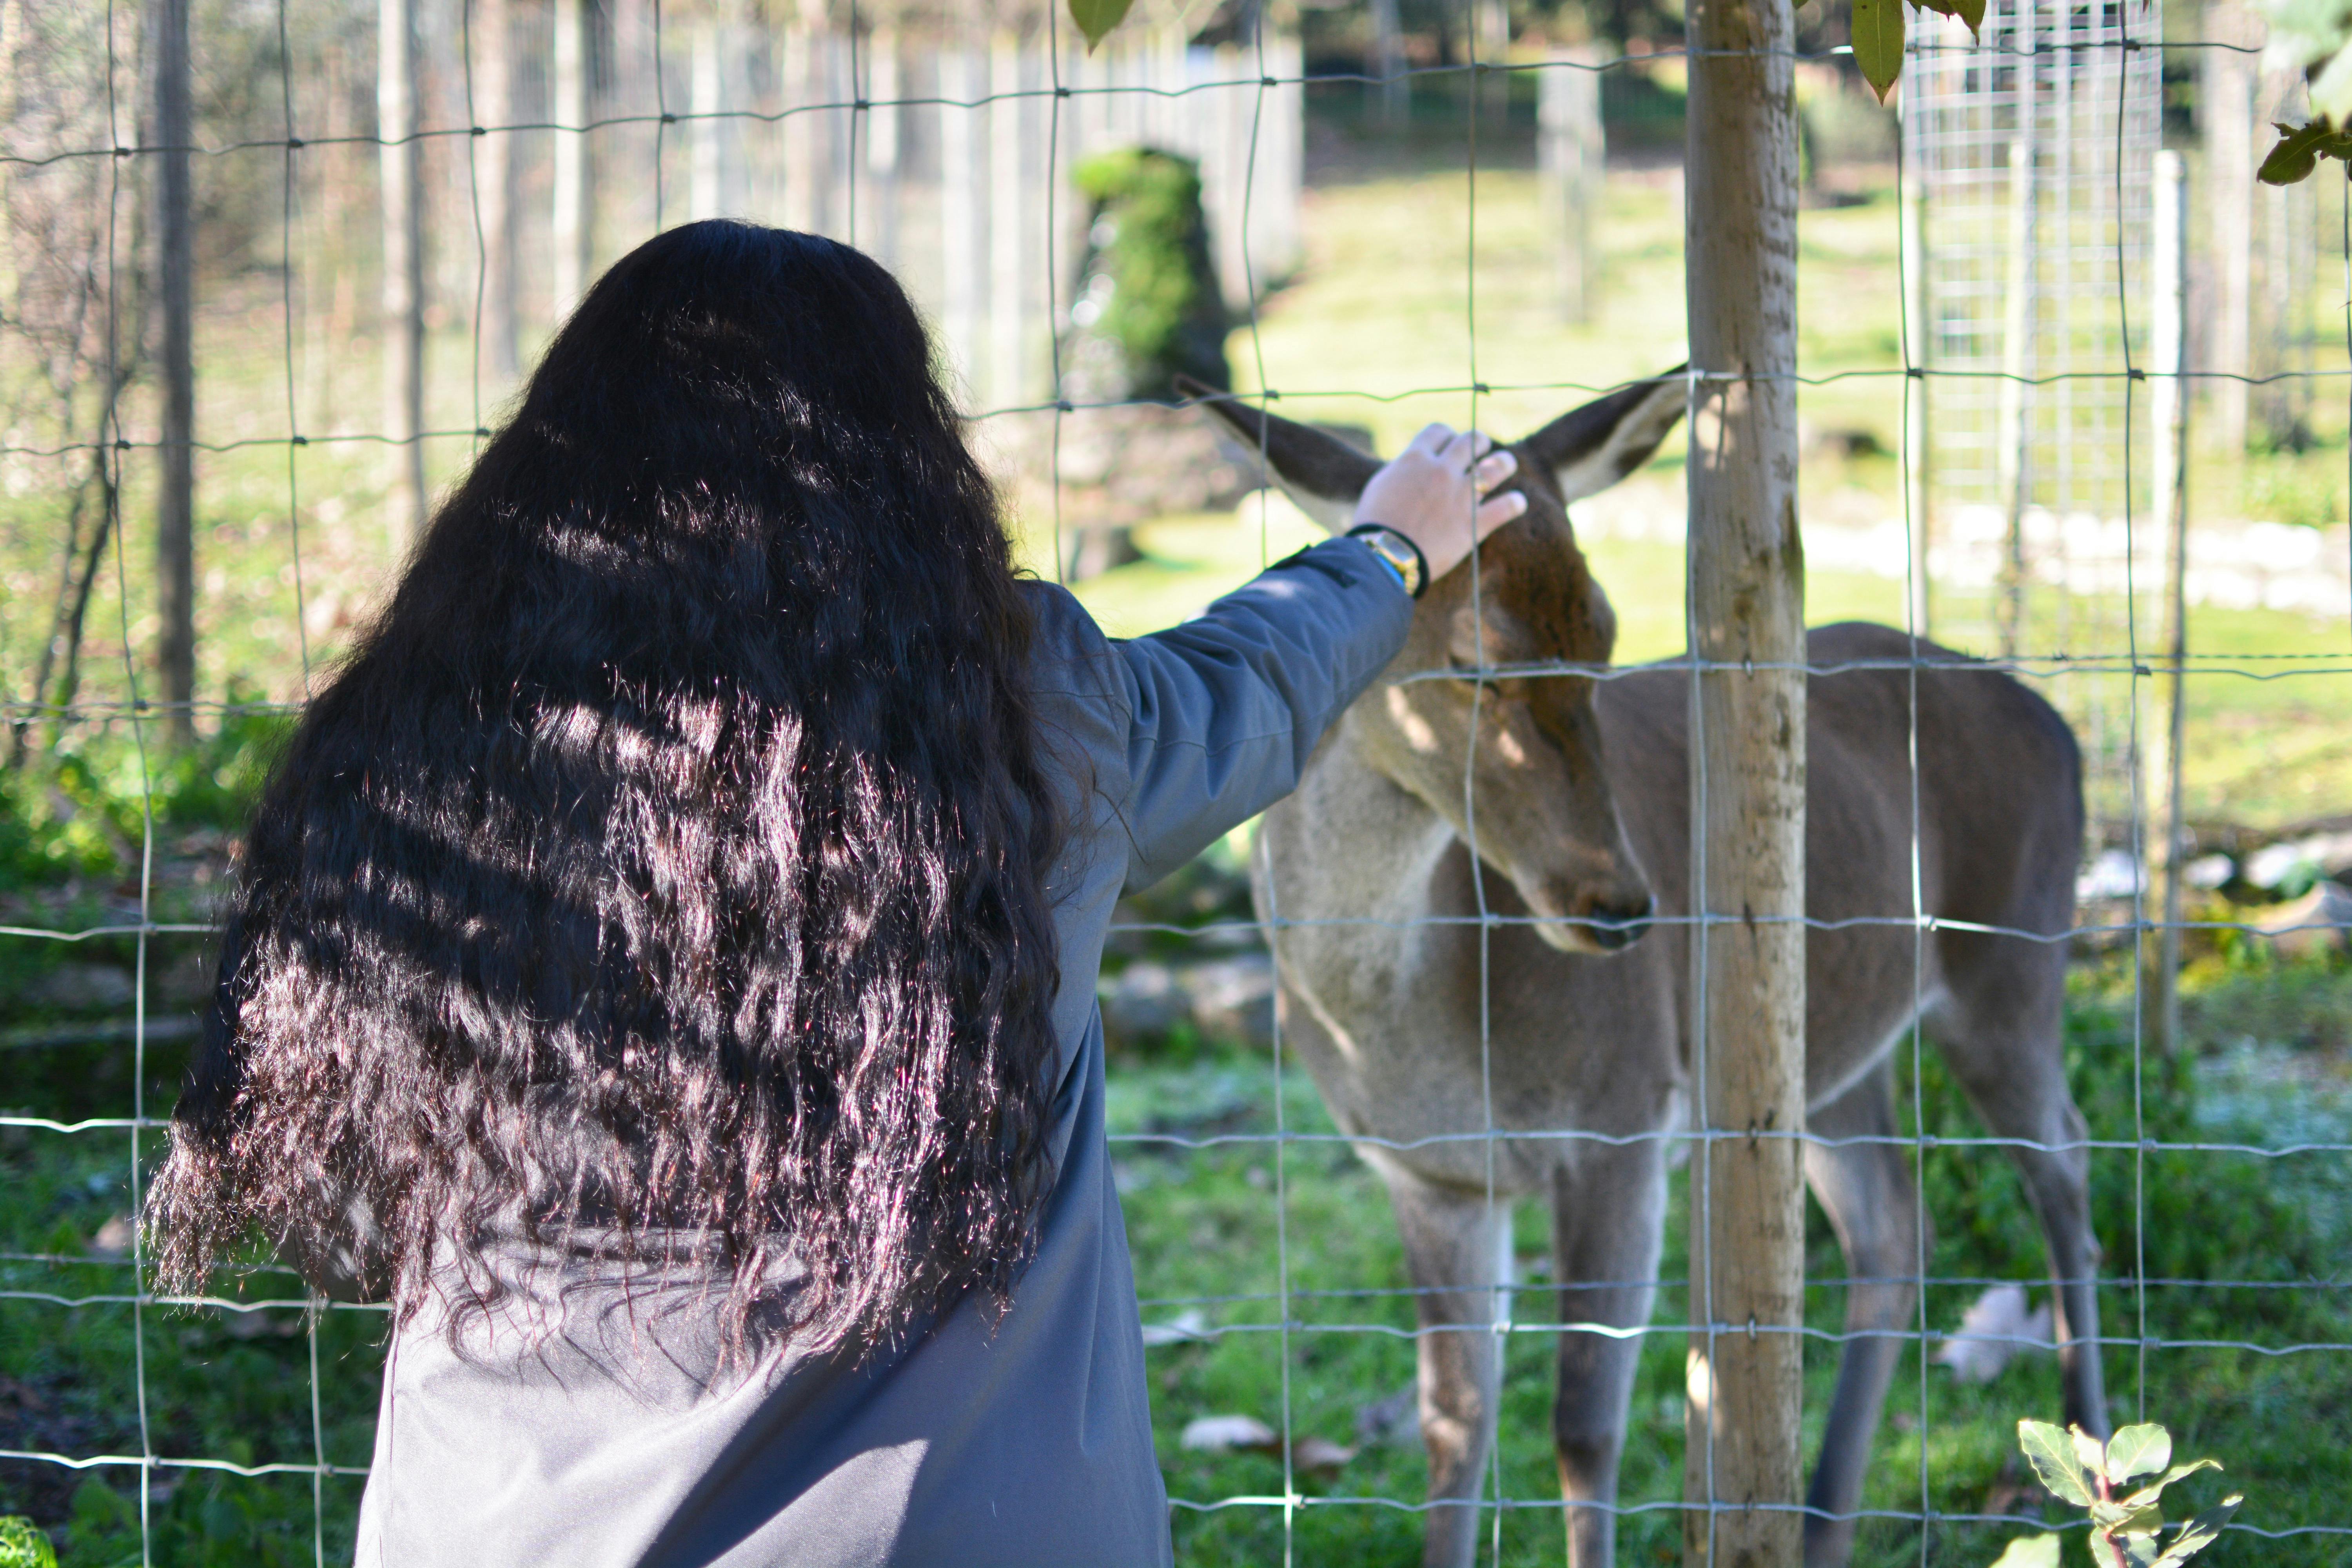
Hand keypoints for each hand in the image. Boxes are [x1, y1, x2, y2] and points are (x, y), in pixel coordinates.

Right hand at [1353, 425, 1526, 584]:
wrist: (1384, 557)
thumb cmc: (1374, 525)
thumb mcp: (1380, 486)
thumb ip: (1402, 471)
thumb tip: (1414, 466)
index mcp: (1416, 459)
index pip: (1439, 431)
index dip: (1447, 435)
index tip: (1448, 443)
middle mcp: (1442, 471)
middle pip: (1471, 441)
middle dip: (1478, 442)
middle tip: (1480, 449)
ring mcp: (1461, 496)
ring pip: (1496, 467)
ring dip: (1504, 463)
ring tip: (1505, 464)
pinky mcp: (1475, 524)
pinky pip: (1506, 507)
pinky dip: (1515, 503)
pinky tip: (1517, 503)